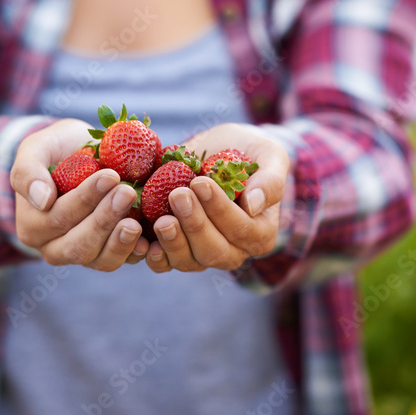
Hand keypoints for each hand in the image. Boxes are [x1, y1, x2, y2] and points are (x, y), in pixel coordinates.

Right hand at [10, 118, 149, 269]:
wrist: (80, 153)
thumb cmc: (55, 149)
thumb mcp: (36, 149)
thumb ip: (28, 172)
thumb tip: (42, 201)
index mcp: (33, 226)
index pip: (59, 218)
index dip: (85, 199)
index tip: (110, 175)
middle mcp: (56, 248)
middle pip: (79, 245)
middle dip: (105, 220)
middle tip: (127, 192)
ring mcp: (85, 253)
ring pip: (101, 260)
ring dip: (120, 241)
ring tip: (137, 221)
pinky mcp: (109, 252)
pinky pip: (122, 260)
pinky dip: (135, 252)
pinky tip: (148, 239)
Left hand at [144, 122, 290, 273]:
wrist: (221, 151)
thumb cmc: (250, 152)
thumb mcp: (269, 157)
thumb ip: (270, 181)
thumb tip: (255, 204)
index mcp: (259, 233)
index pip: (241, 229)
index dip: (220, 210)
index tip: (200, 182)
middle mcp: (233, 250)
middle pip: (214, 251)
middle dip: (195, 224)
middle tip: (177, 195)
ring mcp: (202, 253)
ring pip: (189, 261)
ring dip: (173, 242)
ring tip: (160, 219)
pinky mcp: (177, 249)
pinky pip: (165, 263)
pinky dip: (154, 256)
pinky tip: (145, 241)